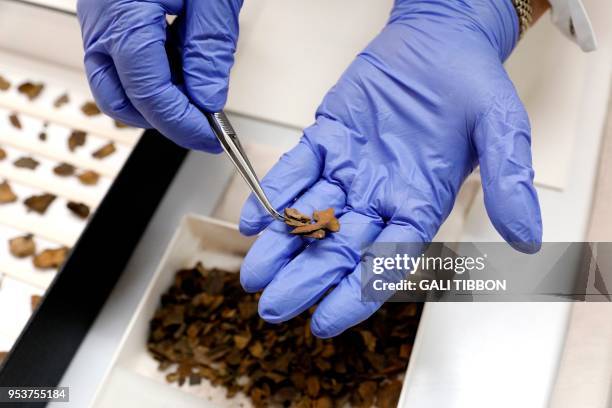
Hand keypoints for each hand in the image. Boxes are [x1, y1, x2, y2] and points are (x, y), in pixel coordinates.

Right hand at [77, 0, 242, 150]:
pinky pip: (121, 67)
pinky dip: (153, 78)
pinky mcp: (107, 24)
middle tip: (205, 125)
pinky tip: (181, 65)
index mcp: (123, 15)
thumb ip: (209, 48)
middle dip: (165, 120)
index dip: (183, 124)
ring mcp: (98, 25)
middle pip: (120, 101)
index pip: (149, 93)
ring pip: (117, 88)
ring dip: (157, 101)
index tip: (212, 138)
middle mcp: (100, 23)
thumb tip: (207, 100)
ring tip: (197, 87)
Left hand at [239, 0, 541, 336]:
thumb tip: (529, 240)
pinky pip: (296, 167)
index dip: (356, 293)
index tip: (326, 322)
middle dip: (306, 278)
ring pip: (310, 213)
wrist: (441, 40)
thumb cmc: (472, 83)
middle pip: (339, 246)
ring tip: (255, 273)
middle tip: (274, 307)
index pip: (386, 260)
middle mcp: (380, 194)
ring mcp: (349, 167)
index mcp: (420, 202)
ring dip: (281, 243)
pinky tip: (253, 217)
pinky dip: (275, 190)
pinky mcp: (327, 137)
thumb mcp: (502, 128)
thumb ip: (509, 181)